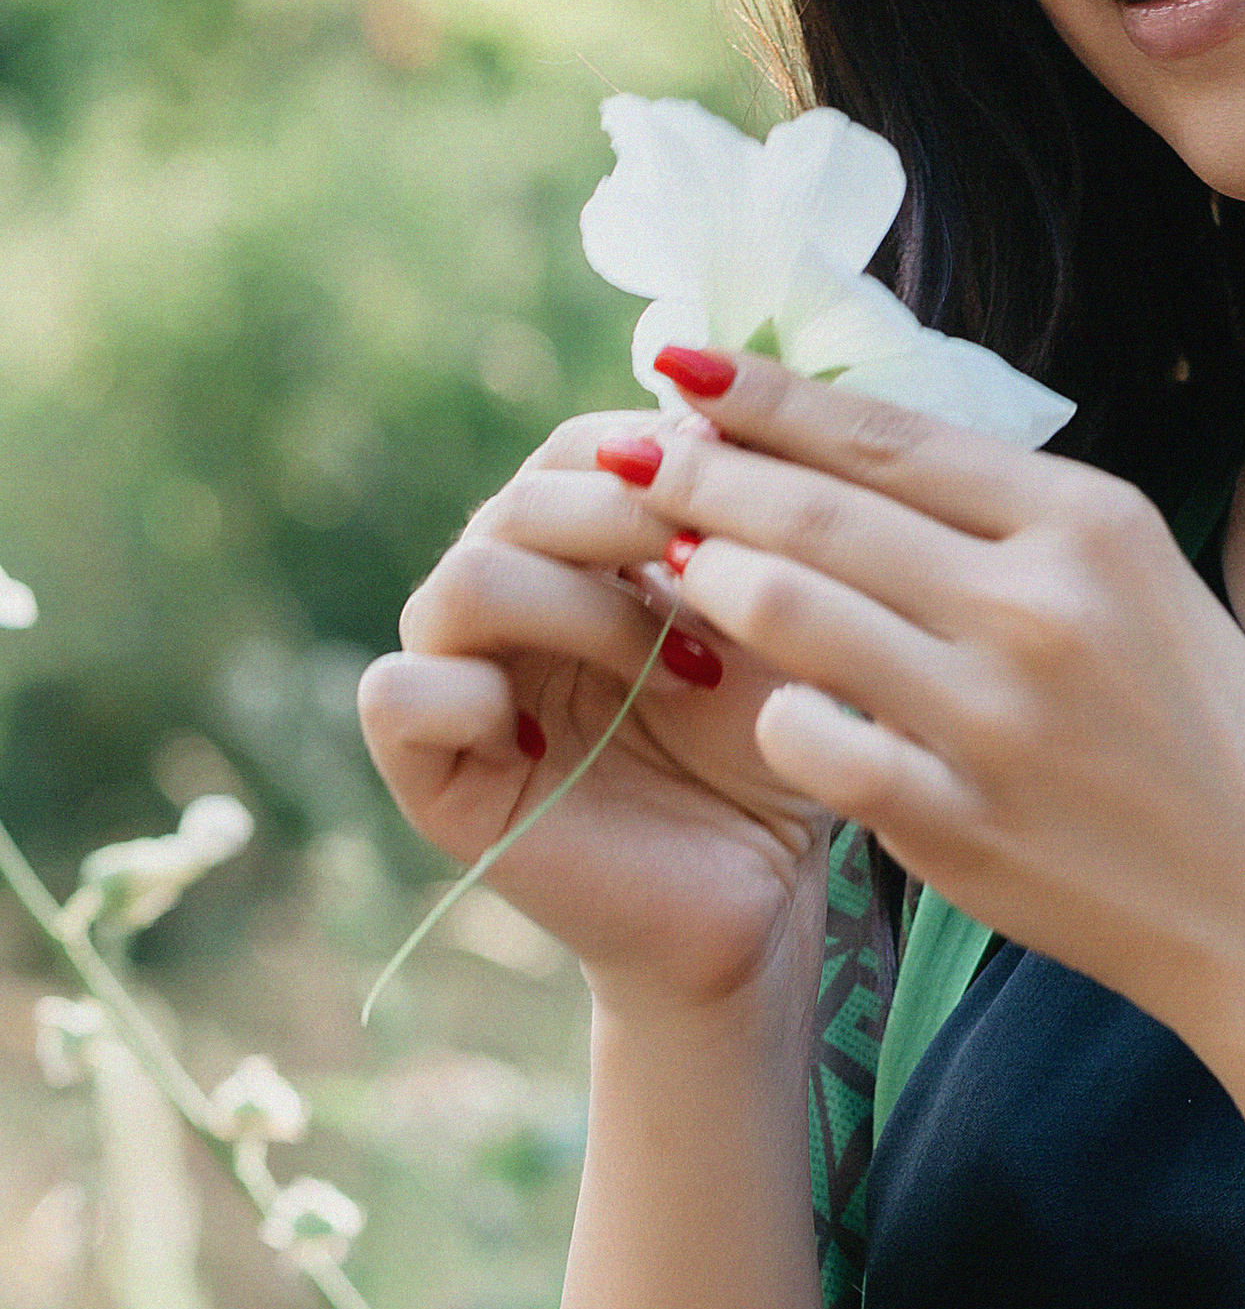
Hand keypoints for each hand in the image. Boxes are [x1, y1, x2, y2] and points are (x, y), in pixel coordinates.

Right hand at [356, 405, 834, 1014]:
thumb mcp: (780, 623)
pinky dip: (478, 698)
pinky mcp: (431, 771)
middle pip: (527, 498)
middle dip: (635, 524)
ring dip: (588, 611)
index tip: (756, 502)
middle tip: (721, 576)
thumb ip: (746, 524)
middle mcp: (507, 599)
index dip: (663, 456)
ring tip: (686, 673)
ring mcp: (460, 679)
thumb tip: (726, 406)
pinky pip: (400, 692)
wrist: (757, 902)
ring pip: (468, 579)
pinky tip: (568, 742)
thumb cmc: (774, 759)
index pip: (582, 448)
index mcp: (578, 551)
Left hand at [621, 350, 1244, 1056]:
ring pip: (792, 613)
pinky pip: (810, 742)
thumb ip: (1012, 514)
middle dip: (704, 474)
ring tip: (671, 563)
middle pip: (819, 513)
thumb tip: (854, 444)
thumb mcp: (1141, 578)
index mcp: (1088, 524)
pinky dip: (770, 713)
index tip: (679, 367)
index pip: (886, 435)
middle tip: (632, 454)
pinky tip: (761, 705)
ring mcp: (992, 718)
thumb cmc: (1204, 729)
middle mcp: (1038, 606)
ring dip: (712, 578)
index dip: (765, 397)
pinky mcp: (958, 820)